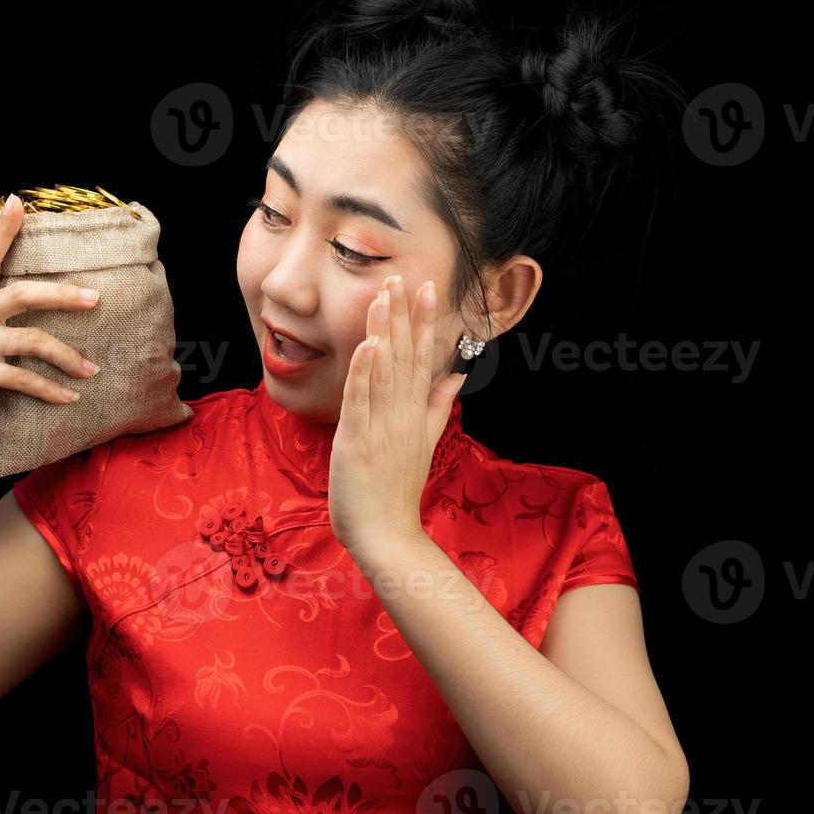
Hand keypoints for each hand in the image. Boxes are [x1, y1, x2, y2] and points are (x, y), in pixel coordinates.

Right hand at [0, 194, 103, 439]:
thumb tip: (20, 307)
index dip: (2, 229)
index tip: (18, 202)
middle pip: (24, 294)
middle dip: (64, 295)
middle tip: (95, 298)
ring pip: (33, 340)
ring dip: (67, 357)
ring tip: (91, 369)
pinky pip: (26, 379)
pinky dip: (51, 391)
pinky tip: (69, 397)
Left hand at [328, 273, 466, 554]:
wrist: (387, 536)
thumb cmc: (397, 492)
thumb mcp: (425, 444)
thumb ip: (438, 406)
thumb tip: (455, 375)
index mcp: (417, 414)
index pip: (423, 359)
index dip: (425, 323)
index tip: (427, 289)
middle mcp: (403, 415)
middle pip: (405, 357)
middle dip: (404, 316)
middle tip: (403, 277)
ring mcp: (381, 427)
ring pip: (384, 372)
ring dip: (384, 333)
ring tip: (384, 298)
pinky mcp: (358, 441)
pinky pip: (361, 401)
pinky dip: (364, 373)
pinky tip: (367, 346)